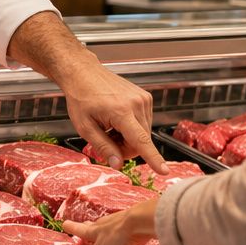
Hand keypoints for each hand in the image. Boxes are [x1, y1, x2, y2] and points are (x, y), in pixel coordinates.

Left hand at [4, 12, 165, 172]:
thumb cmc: (81, 97)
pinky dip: (132, 127)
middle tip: (106, 142)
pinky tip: (117, 121)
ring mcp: (143, 99)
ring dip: (128, 138)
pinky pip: (143, 122)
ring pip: (143, 133)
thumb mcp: (85, 127)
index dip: (153, 159)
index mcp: (121, 111)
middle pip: (141, 141)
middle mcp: (137, 104)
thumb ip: (103, 147)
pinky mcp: (145, 97)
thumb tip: (118, 164)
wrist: (83, 73)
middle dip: (125, 148)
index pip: (141, 141)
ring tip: (110, 128)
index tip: (164, 171)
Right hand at [63, 198, 158, 244]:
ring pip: (108, 243)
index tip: (65, 224)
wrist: (142, 223)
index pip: (78, 228)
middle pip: (93, 234)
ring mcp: (116, 229)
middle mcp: (103, 228)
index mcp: (92, 230)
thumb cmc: (119, 233)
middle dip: (90, 244)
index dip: (71, 228)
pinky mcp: (129, 233)